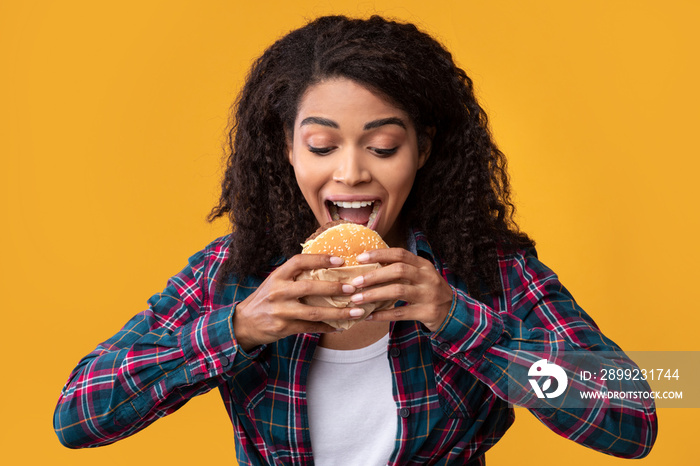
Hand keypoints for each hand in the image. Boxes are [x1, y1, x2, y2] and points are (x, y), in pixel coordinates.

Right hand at [233, 254, 361, 351]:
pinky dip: (327, 327)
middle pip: (310, 287)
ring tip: (356, 312)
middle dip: (334, 288)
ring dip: (338, 313)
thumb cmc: (266, 298)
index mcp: (278, 276)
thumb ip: (295, 276)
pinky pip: (310, 327)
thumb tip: (327, 268)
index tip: (339, 260)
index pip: (299, 262)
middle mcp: (278, 291)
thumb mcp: (275, 281)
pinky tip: (341, 326)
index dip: (320, 259)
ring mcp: (281, 311)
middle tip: (353, 289)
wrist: (244, 322)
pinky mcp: (284, 328)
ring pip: (314, 311)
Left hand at [349, 248, 453, 331]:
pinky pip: (400, 313)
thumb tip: (369, 266)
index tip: (360, 258)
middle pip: (398, 270)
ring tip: (357, 299)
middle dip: (374, 276)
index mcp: (423, 265)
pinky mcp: (427, 312)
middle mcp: (427, 277)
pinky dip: (382, 315)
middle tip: (355, 282)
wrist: (452, 313)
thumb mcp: (420, 276)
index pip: (400, 253)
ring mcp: (429, 295)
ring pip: (398, 291)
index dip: (379, 254)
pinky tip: (368, 316)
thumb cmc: (428, 291)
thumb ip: (401, 270)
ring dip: (374, 295)